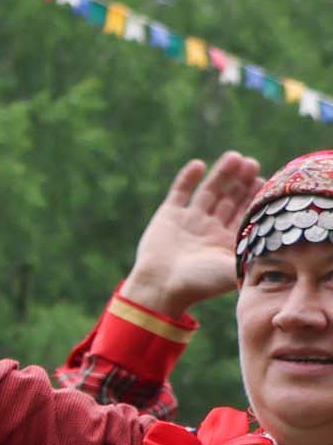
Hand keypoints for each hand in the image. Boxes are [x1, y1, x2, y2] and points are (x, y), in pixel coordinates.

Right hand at [122, 152, 262, 316]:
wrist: (162, 287)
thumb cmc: (201, 283)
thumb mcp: (235, 269)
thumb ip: (255, 255)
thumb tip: (282, 247)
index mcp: (226, 241)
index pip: (244, 212)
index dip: (255, 196)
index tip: (268, 181)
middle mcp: (209, 228)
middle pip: (229, 198)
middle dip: (241, 181)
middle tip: (253, 164)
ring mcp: (188, 220)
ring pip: (208, 191)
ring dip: (221, 174)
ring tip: (234, 157)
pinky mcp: (168, 216)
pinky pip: (179, 192)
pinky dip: (187, 178)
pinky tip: (199, 165)